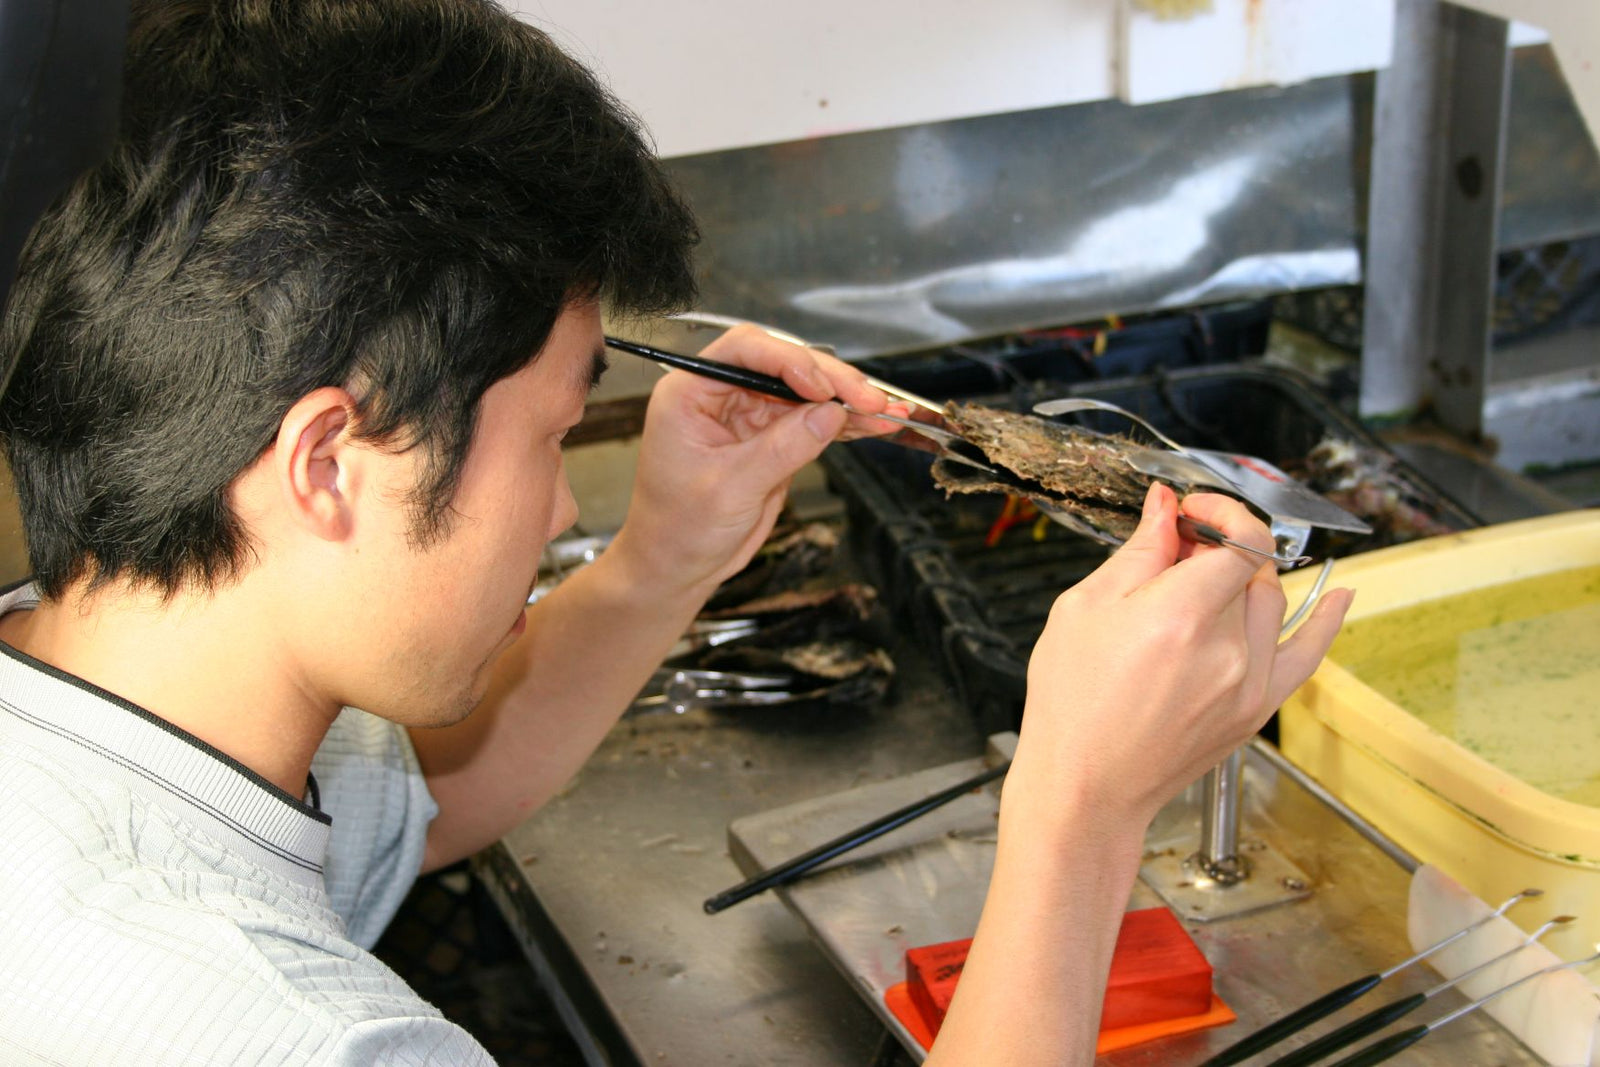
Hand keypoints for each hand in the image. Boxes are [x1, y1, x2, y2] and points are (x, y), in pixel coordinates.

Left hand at [616, 325, 901, 595]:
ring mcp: (748, 415)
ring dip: (847, 401)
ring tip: (886, 412)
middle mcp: (720, 395)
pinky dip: (844, 424)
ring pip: (805, 392)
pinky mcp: (771, 439)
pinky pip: (813, 421)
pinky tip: (875, 426)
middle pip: (783, 366)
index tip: (821, 387)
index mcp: (691, 392)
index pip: (745, 351)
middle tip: (869, 400)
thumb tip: (830, 413)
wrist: (677, 567)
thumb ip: (782, 448)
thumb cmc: (679, 529)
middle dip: (830, 381)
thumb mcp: (731, 488)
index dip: (788, 360)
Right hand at [1005, 483, 1351, 830]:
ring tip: (1200, 583)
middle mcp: (1225, 649)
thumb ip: (1137, 553)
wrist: (1087, 786)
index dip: (1220, 511)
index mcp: (1178, 616)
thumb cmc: (1071, 705)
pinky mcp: (1256, 708)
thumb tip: (1164, 508)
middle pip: (1248, 567)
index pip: (1238, 537)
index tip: (1192, 510)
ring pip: (1269, 600)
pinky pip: (1307, 656)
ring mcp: (1249, 682)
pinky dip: (1327, 622)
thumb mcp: (1083, 610)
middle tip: (1175, 554)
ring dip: (1242, 577)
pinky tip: (1341, 594)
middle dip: (1215, 547)